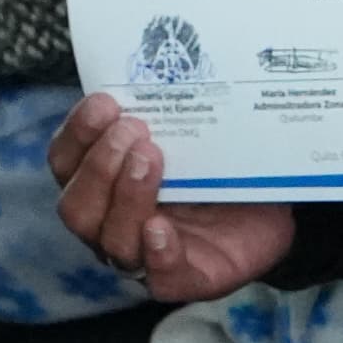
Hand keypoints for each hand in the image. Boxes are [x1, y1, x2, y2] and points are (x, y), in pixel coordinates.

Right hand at [46, 91, 294, 300]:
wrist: (276, 211)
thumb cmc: (222, 168)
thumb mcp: (194, 135)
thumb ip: (168, 112)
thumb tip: (165, 63)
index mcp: (104, 184)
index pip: (66, 163)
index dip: (77, 134)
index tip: (105, 101)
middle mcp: (112, 223)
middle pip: (76, 206)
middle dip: (99, 165)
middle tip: (135, 130)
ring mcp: (143, 256)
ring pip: (109, 238)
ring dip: (126, 195)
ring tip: (151, 159)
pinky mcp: (183, 279)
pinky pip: (159, 275)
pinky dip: (156, 249)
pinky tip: (161, 226)